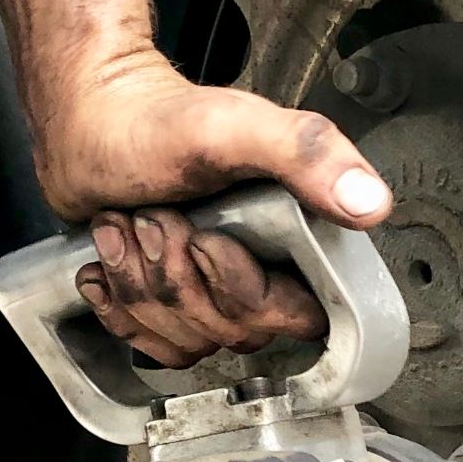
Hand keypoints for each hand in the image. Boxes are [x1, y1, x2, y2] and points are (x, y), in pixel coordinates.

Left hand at [35, 55, 393, 362]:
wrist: (91, 119)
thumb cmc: (154, 120)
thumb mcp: (234, 128)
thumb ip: (307, 154)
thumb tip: (371, 204)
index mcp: (294, 238)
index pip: (293, 316)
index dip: (238, 286)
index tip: (203, 236)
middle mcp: (257, 271)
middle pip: (228, 330)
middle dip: (176, 273)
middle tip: (156, 215)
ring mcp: (207, 292)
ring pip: (183, 339)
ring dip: (139, 282)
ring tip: (131, 226)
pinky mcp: (165, 304)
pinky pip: (149, 342)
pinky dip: (115, 302)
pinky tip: (111, 259)